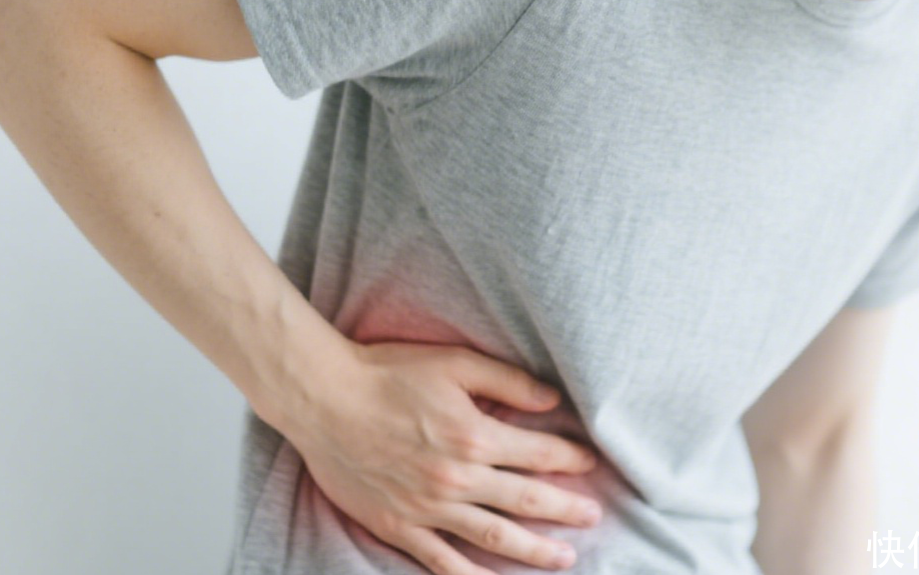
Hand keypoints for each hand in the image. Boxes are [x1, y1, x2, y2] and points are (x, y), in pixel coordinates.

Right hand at [280, 339, 603, 574]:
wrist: (324, 398)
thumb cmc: (388, 373)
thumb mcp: (455, 362)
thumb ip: (508, 381)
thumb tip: (553, 400)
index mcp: (475, 435)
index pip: (539, 453)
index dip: (571, 458)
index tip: (591, 462)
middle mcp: (458, 477)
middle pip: (527, 500)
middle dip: (566, 509)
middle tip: (595, 515)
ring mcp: (429, 508)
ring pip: (495, 536)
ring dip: (534, 550)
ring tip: (565, 558)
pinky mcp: (400, 526)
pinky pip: (442, 562)